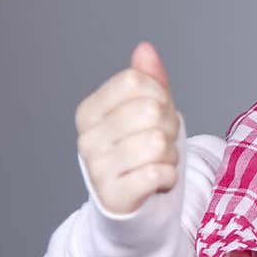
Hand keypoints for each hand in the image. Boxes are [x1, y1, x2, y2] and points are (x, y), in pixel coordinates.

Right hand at [75, 41, 180, 215]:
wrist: (133, 208)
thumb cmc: (140, 155)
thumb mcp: (146, 114)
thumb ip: (147, 81)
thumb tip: (145, 49)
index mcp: (89, 111)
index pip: (136, 81)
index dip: (160, 95)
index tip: (158, 115)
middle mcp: (87, 137)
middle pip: (150, 110)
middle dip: (169, 127)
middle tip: (161, 144)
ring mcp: (97, 167)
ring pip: (157, 142)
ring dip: (170, 155)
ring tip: (158, 163)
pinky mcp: (115, 195)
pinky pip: (158, 173)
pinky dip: (169, 177)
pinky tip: (158, 181)